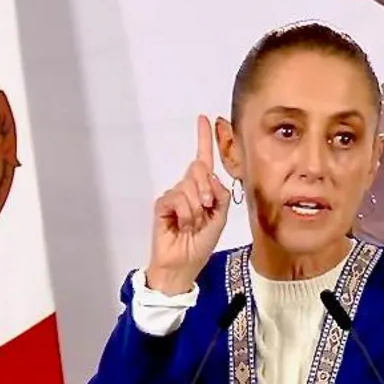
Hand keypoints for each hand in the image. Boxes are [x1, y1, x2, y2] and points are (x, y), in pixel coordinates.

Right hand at [146, 115, 231, 293]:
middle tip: (206, 210)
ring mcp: (174, 195)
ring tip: (192, 225)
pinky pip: (178, 198)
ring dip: (197, 209)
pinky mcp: (163, 204)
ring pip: (190, 186)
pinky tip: (182, 225)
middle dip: (206, 189)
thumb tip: (210, 176)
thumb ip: (220, 195)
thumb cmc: (201, 243)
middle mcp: (188, 188)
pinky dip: (186, 214)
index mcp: (203, 190)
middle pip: (199, 169)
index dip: (204, 139)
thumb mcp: (220, 218)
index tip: (205, 119)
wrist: (183, 264)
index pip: (203, 160)